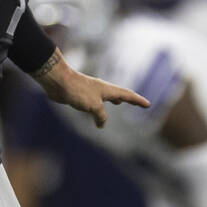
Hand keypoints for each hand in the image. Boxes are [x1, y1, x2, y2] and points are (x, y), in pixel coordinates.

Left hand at [32, 49, 148, 127]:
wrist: (59, 82)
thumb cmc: (78, 91)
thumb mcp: (94, 106)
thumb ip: (101, 116)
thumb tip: (102, 124)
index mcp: (108, 90)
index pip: (128, 95)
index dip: (138, 101)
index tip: (148, 105)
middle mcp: (102, 90)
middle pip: (120, 94)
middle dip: (130, 99)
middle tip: (138, 103)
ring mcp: (92, 91)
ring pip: (107, 96)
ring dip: (115, 99)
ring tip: (120, 103)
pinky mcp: (82, 95)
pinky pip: (96, 101)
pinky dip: (101, 106)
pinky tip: (96, 109)